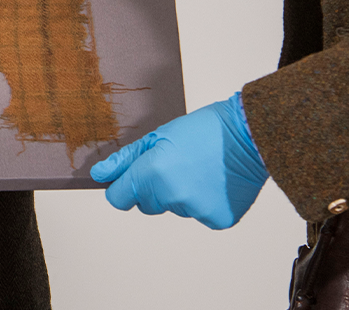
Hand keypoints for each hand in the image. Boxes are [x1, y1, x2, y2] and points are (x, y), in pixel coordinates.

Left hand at [90, 92, 267, 229]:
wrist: (249, 134)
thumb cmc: (205, 129)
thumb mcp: (159, 135)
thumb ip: (126, 159)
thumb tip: (100, 175)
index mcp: (153, 173)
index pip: (118, 198)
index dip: (123, 188)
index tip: (131, 179)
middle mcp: (172, 196)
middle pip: (147, 205)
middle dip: (155, 188)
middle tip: (178, 164)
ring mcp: (196, 211)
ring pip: (175, 209)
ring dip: (182, 194)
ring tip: (200, 169)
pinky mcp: (217, 219)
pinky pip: (199, 215)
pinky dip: (204, 202)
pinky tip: (215, 181)